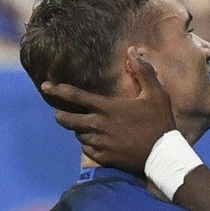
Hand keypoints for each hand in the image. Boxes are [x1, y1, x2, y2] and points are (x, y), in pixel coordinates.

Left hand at [41, 48, 175, 171]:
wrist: (164, 157)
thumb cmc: (160, 123)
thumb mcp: (157, 94)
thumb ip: (143, 71)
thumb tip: (132, 51)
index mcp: (107, 108)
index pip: (75, 97)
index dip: (57, 90)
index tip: (45, 86)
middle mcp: (98, 126)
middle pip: (66, 120)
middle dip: (60, 116)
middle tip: (60, 114)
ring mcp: (100, 144)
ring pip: (78, 136)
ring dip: (79, 131)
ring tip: (85, 128)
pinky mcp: (104, 159)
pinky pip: (87, 152)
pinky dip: (88, 146)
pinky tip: (96, 144)